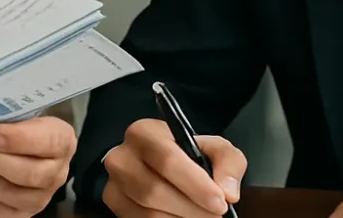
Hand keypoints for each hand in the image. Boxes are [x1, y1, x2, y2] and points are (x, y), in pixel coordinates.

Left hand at [0, 116, 75, 216]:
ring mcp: (38, 199)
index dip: (19, 139)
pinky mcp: (18, 215)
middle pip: (28, 173)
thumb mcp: (21, 110)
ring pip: (9, 195)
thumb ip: (7, 111)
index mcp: (62, 141)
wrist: (22, 147)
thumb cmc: (19, 124)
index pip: (49, 141)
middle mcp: (56, 173)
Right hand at [102, 118, 245, 216]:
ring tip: (202, 217)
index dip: (195, 184)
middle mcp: (121, 157)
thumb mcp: (211, 147)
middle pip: (154, 191)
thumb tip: (228, 191)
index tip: (220, 202)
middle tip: (216, 214)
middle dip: (192, 208)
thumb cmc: (186, 154)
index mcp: (143, 132)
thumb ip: (227, 161)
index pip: (167, 159)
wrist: (156, 164)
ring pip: (149, 213)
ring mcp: (114, 185)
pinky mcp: (114, 207)